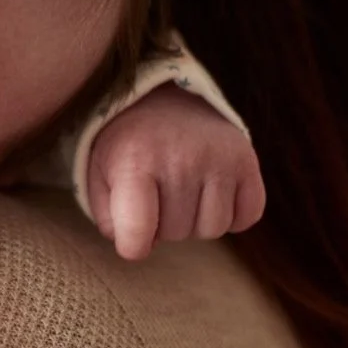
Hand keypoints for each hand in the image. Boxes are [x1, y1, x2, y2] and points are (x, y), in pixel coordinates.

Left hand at [87, 83, 265, 259]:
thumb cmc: (127, 147)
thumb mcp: (99, 174)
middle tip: (157, 197)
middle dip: (163, 226)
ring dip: (195, 222)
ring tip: (181, 194)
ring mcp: (219, 159)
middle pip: (176, 234)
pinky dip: (231, 216)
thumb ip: (108, 216)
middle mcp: (180, 160)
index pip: (137, 231)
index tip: (132, 241)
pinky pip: (246, 217)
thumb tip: (135, 248)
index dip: (133, 247)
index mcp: (134, 162)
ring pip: (212, 230)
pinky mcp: (247, 161)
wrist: (164, 100)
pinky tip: (210, 194)